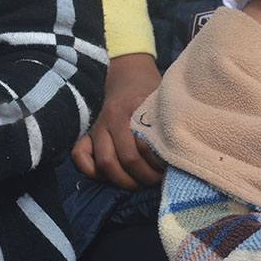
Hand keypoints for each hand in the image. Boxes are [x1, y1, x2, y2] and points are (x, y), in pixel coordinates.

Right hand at [72, 53, 163, 189]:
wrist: (130, 76)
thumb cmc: (152, 95)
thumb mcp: (163, 103)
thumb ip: (168, 123)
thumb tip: (181, 153)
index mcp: (136, 106)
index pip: (145, 144)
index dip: (157, 163)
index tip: (168, 169)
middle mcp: (114, 116)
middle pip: (126, 157)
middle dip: (143, 176)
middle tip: (155, 180)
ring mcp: (99, 125)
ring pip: (105, 162)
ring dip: (123, 181)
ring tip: (138, 184)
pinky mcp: (88, 132)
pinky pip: (79, 155)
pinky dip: (91, 172)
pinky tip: (109, 178)